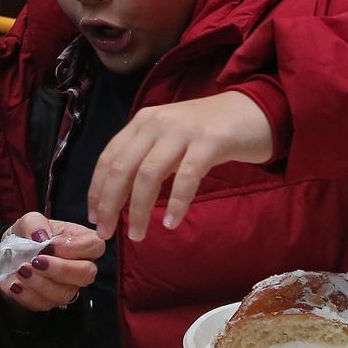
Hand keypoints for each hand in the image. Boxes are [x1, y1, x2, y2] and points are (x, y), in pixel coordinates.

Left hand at [0, 213, 102, 311]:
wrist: (8, 256)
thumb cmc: (26, 236)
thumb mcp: (27, 221)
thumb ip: (35, 223)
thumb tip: (41, 237)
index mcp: (81, 240)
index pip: (94, 246)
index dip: (74, 247)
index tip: (49, 245)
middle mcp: (80, 265)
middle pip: (86, 274)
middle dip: (61, 269)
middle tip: (36, 261)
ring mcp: (67, 286)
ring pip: (65, 293)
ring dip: (40, 283)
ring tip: (21, 270)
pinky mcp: (50, 301)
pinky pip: (44, 304)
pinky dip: (27, 295)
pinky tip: (15, 284)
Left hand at [88, 91, 272, 241]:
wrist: (252, 112)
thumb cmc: (208, 133)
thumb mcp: (168, 140)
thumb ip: (145, 158)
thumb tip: (117, 198)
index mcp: (142, 122)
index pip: (109, 157)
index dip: (97, 189)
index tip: (95, 218)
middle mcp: (156, 122)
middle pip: (123, 167)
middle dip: (110, 203)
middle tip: (107, 232)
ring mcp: (182, 130)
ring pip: (148, 174)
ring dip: (139, 209)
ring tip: (137, 235)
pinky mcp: (209, 141)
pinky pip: (186, 177)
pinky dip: (176, 203)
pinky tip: (171, 223)